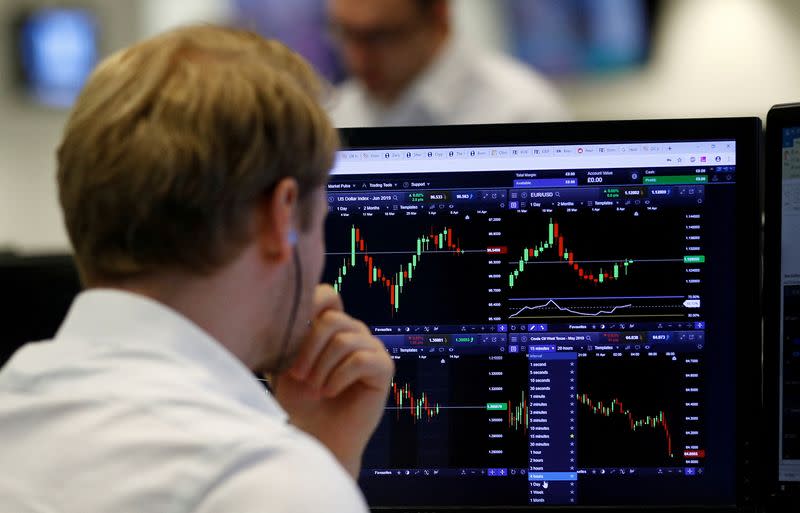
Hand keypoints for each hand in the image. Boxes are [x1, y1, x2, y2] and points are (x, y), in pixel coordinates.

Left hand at [273, 284, 393, 477]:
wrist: (315, 434)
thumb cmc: (298, 399)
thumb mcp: (285, 361)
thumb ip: (288, 334)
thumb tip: (276, 309)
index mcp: (331, 324)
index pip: (328, 295)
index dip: (310, 306)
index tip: (289, 334)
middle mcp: (353, 330)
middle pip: (332, 320)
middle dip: (309, 350)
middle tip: (298, 376)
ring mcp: (371, 346)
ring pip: (344, 341)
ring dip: (322, 368)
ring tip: (314, 388)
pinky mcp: (384, 366)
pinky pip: (361, 359)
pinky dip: (338, 377)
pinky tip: (329, 391)